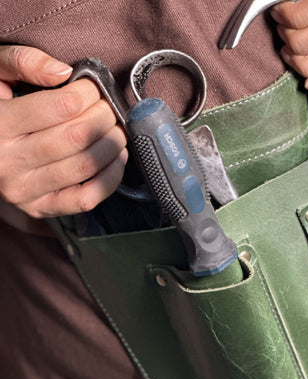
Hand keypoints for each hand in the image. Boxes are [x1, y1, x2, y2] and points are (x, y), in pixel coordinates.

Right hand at [0, 45, 127, 217]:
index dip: (88, 93)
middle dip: (104, 118)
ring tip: (116, 130)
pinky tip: (117, 159)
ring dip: (112, 145)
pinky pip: (86, 198)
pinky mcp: (40, 208)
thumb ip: (22, 62)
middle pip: (77, 136)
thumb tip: (63, 72)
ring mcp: (24, 190)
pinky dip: (111, 178)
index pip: (61, 107)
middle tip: (109, 109)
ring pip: (85, 165)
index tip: (94, 88)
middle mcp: (8, 162)